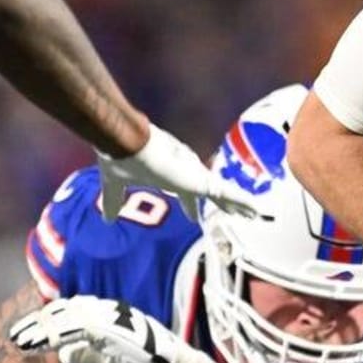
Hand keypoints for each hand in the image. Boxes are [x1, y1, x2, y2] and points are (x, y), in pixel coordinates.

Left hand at [9, 296, 190, 362]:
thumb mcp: (108, 362)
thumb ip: (87, 356)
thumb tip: (64, 353)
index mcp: (110, 315)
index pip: (72, 310)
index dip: (47, 320)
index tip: (26, 334)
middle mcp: (110, 310)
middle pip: (66, 309)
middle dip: (39, 322)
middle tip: (16, 335)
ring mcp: (114, 317)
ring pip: (69, 316)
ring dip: (42, 328)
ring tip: (21, 341)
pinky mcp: (114, 330)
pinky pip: (77, 328)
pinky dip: (54, 335)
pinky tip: (38, 345)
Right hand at [97, 123, 256, 222]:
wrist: (126, 142)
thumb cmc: (121, 158)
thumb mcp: (115, 186)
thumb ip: (113, 201)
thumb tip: (105, 220)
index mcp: (169, 176)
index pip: (186, 194)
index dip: (190, 207)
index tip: (194, 218)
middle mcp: (186, 174)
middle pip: (211, 193)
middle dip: (224, 205)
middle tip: (238, 215)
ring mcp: (196, 176)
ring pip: (225, 194)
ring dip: (240, 205)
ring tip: (256, 215)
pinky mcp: (201, 180)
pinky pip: (228, 193)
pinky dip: (243, 202)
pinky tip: (257, 211)